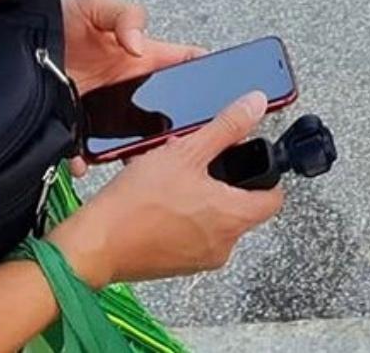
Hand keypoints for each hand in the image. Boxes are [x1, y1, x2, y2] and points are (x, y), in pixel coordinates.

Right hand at [51, 92, 282, 290]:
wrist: (94, 245)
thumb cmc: (137, 202)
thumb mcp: (186, 151)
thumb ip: (226, 127)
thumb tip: (255, 105)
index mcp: (233, 218)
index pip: (274, 199)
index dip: (268, 175)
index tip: (253, 159)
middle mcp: (222, 245)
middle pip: (243, 206)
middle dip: (227, 180)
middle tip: (204, 160)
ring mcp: (198, 259)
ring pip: (215, 219)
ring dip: (202, 195)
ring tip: (177, 174)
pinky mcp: (176, 264)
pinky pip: (192, 233)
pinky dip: (184, 214)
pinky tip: (161, 196)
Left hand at [62, 0, 204, 173]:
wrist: (17, 39)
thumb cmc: (59, 17)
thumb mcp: (96, 4)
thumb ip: (126, 16)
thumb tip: (138, 45)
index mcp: (142, 55)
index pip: (183, 64)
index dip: (204, 74)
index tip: (218, 90)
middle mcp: (127, 86)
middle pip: (163, 110)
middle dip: (176, 126)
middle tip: (181, 140)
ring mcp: (104, 109)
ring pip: (130, 137)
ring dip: (136, 149)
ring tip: (137, 160)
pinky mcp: (77, 125)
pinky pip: (87, 150)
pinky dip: (87, 159)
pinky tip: (82, 163)